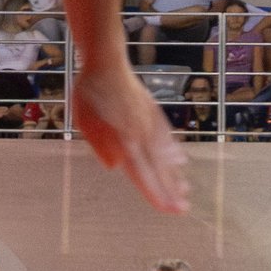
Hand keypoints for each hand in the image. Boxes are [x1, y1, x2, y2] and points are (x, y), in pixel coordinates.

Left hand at [68, 55, 191, 210]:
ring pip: (164, 153)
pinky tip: (180, 160)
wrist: (107, 60)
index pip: (141, 171)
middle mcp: (141, 132)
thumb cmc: (90, 91)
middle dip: (170, 189)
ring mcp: (149, 122)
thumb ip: (100, 143)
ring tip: (186, 190)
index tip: (167, 208)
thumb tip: (114, 166)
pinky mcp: (151, 112)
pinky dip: (173, 149)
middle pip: (157, 166)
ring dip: (174, 173)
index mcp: (124, 137)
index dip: (155, 191)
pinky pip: (165, 135)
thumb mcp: (85, 118)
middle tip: (183, 210)